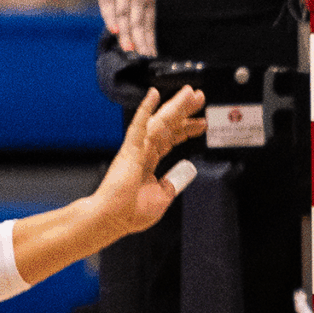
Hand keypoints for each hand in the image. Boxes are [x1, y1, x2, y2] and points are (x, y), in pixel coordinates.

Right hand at [92, 85, 207, 236]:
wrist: (112, 219)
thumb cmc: (130, 212)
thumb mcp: (162, 198)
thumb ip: (171, 184)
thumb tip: (181, 175)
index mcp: (149, 162)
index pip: (171, 139)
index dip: (187, 129)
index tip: (201, 123)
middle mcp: (143, 151)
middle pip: (168, 126)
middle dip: (185, 111)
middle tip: (199, 97)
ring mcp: (136, 149)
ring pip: (160, 122)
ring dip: (176, 106)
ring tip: (190, 93)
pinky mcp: (129, 150)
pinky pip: (139, 126)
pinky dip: (146, 109)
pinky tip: (153, 94)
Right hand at [93, 0, 156, 56]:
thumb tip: (137, 18)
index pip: (149, 20)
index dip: (150, 38)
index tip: (152, 54)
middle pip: (139, 21)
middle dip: (141, 41)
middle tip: (143, 59)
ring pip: (125, 14)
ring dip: (127, 33)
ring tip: (129, 50)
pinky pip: (109, 1)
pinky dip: (111, 16)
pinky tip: (113, 29)